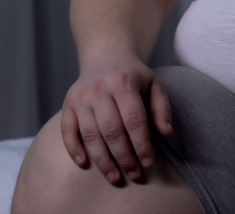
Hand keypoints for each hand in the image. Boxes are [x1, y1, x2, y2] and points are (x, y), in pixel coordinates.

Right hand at [61, 54, 173, 185]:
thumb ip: (162, 108)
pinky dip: (74, 149)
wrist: (106, 57)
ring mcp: (80, 97)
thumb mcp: (154, 84)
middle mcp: (98, 89)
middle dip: (124, 157)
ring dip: (103, 160)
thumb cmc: (133, 77)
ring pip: (90, 135)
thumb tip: (167, 133)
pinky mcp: (67, 104)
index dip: (141, 144)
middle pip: (112, 131)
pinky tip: (85, 164)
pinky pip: (67, 131)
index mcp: (122, 82)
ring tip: (115, 178)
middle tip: (135, 175)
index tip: (148, 163)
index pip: (134, 119)